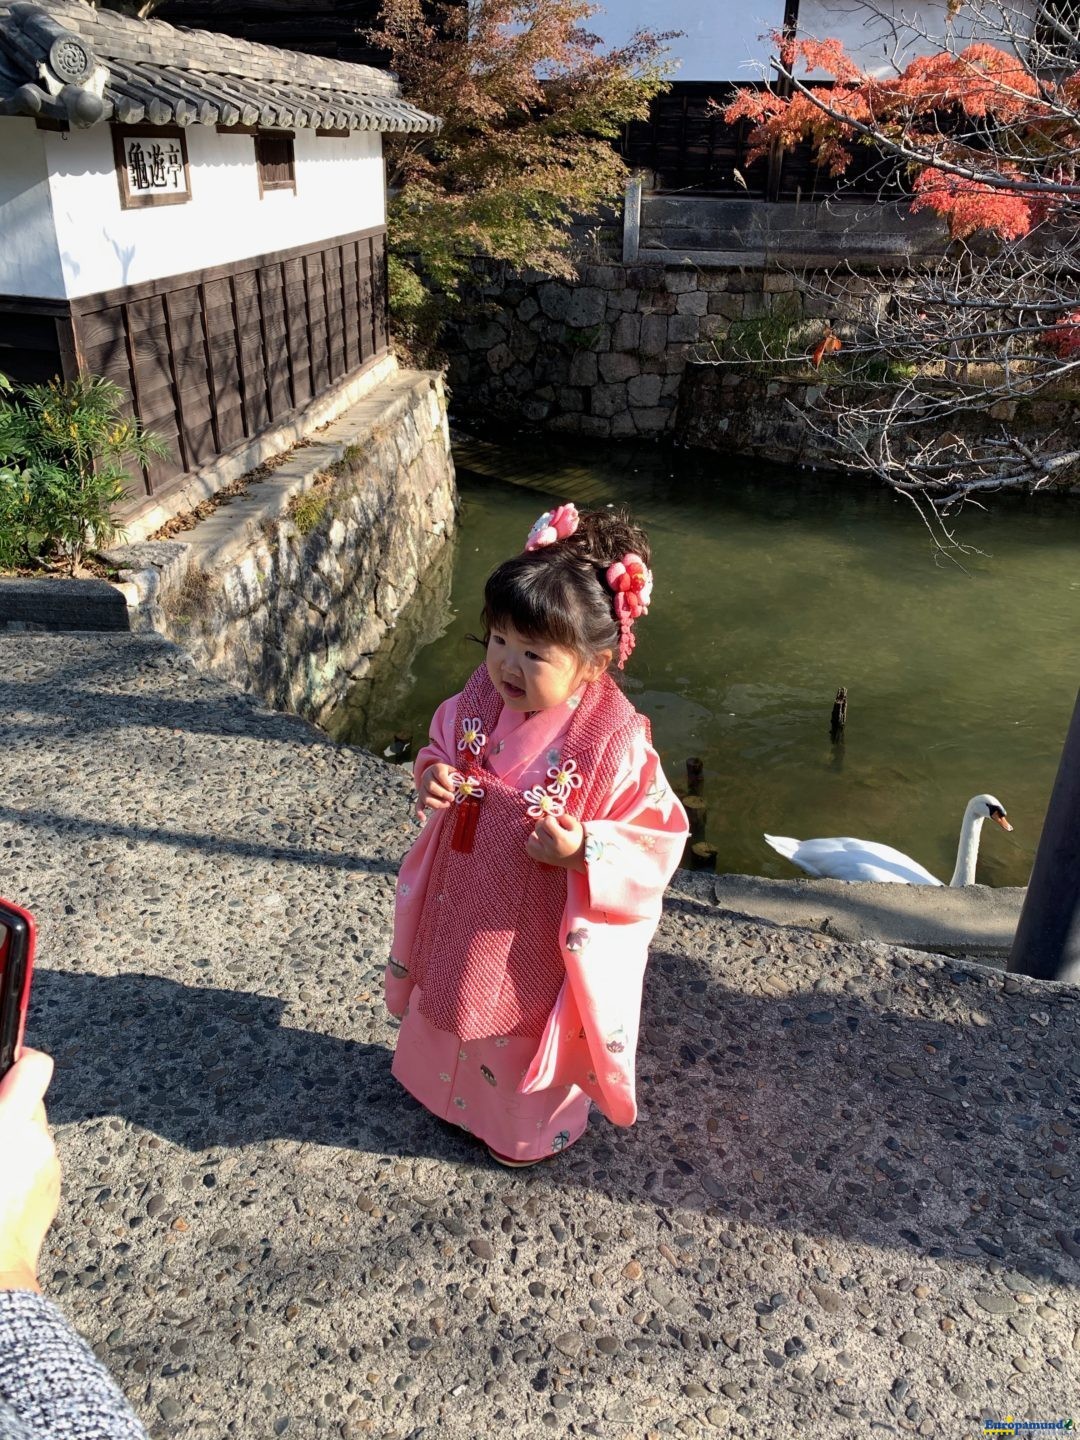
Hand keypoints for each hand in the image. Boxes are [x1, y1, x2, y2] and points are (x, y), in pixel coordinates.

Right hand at [0, 1050, 60, 1293]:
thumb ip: (2, 1108)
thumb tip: (12, 1087)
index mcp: (9, 1122)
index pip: (34, 1065)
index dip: (19, 1059)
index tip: (7, 1063)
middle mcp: (37, 1138)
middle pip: (29, 1103)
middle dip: (6, 1110)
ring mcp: (48, 1164)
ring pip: (31, 1134)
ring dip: (12, 1141)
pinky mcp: (52, 1188)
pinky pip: (37, 1163)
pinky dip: (20, 1167)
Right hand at [416, 762, 456, 821]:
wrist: (437, 774)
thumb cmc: (450, 775)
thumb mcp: (455, 773)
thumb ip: (461, 778)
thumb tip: (468, 787)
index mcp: (436, 768)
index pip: (439, 774)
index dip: (446, 782)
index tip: (453, 788)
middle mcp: (427, 777)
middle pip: (431, 787)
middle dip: (443, 794)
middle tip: (452, 798)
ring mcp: (422, 788)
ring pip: (425, 797)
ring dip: (437, 803)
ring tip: (447, 805)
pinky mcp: (421, 797)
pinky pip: (418, 805)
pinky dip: (419, 812)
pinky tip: (423, 819)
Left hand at [526, 813, 585, 871]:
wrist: (581, 858)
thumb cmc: (579, 840)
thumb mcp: (576, 826)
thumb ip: (564, 817)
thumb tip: (553, 817)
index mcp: (561, 839)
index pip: (546, 822)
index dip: (550, 818)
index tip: (556, 822)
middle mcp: (552, 848)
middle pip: (538, 829)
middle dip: (543, 824)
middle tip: (551, 826)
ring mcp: (546, 855)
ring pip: (531, 839)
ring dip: (536, 833)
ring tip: (545, 834)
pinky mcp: (543, 859)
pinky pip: (530, 850)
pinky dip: (532, 843)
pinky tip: (539, 840)